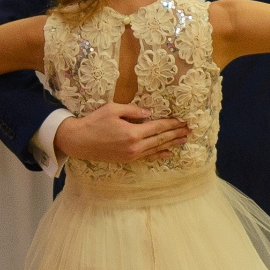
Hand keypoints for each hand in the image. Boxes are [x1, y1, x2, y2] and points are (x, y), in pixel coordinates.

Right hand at [55, 100, 190, 163]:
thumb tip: (149, 113)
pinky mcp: (128, 159)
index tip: (182, 121)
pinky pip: (148, 157)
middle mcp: (135, 146)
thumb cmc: (94, 122)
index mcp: (133, 132)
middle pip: (161, 139)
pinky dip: (160, 154)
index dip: (171, 124)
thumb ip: (133, 110)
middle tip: (190, 130)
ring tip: (184, 140)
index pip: (158, 127)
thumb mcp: (112, 109)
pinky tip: (169, 153)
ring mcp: (132, 155)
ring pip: (157, 148)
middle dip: (176, 134)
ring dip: (172, 144)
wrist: (79, 142)